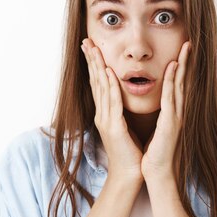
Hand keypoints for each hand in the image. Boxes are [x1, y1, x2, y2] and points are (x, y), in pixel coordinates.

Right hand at [81, 37, 144, 188]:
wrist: (129, 175)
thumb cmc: (130, 153)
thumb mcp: (124, 127)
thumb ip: (120, 112)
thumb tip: (122, 99)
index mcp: (105, 114)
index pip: (98, 84)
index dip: (94, 65)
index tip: (91, 48)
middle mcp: (102, 114)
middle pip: (95, 82)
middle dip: (91, 60)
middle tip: (86, 41)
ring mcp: (106, 120)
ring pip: (101, 88)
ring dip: (98, 67)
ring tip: (94, 49)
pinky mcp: (114, 127)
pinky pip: (113, 103)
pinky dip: (111, 87)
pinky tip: (109, 73)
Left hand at [141, 41, 190, 183]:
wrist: (158, 175)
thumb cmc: (156, 154)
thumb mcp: (160, 131)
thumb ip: (162, 117)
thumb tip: (161, 106)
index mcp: (174, 114)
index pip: (178, 87)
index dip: (181, 69)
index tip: (182, 51)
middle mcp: (179, 113)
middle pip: (183, 82)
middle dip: (186, 62)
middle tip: (189, 42)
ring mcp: (177, 118)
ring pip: (180, 86)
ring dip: (182, 66)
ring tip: (185, 48)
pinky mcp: (170, 124)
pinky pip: (171, 98)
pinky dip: (172, 82)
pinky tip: (172, 68)